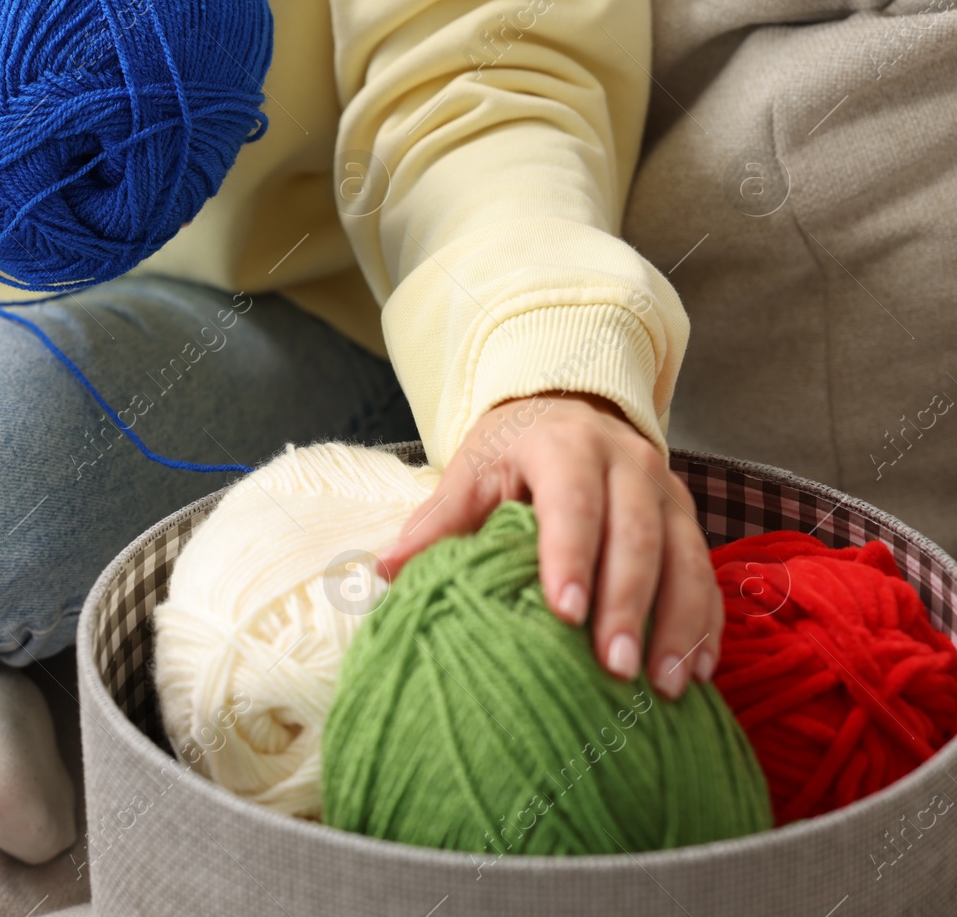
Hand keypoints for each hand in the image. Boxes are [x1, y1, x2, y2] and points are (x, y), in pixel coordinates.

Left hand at [375, 392, 720, 698]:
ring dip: (678, 625)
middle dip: (628, 604)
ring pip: (686, 558)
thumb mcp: (471, 469)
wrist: (568, 408)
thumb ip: (438, 520)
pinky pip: (708, 576)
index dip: (572, 556)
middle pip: (638, 535)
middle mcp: (628, 463)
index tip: (565, 615)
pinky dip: (706, 625)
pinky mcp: (690, 522)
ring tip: (664, 686)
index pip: (573, 501)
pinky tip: (697, 674)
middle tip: (614, 669)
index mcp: (566, 445)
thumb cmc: (512, 451)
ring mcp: (668, 492)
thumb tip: (386, 570)